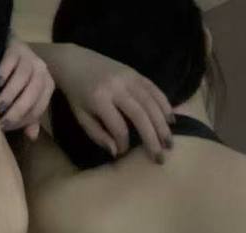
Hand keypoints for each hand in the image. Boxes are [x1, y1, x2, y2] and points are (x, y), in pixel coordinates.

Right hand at [0, 37, 53, 139]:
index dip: (23, 120)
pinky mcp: (16, 46)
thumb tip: (32, 136)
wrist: (5, 50)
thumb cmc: (15, 80)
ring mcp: (29, 56)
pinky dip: (4, 72)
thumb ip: (29, 117)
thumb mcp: (24, 99)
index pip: (39, 107)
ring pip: (23, 77)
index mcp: (47, 86)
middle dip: (18, 110)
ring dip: (10, 94)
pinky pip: (11, 60)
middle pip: (33, 92)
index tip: (6, 127)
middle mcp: (41, 70)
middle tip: (2, 121)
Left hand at [50, 43, 174, 162]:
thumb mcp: (81, 117)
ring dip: (162, 124)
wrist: (74, 61)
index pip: (118, 127)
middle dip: (152, 138)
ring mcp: (129, 77)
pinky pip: (154, 88)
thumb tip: (116, 152)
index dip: (123, 143)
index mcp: (100, 100)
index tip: (123, 152)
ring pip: (151, 102)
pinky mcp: (135, 72)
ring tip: (169, 143)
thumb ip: (98, 135)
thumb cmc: (76, 94)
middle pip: (140, 115)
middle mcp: (117, 87)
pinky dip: (164, 104)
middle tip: (161, 157)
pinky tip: (171, 119)